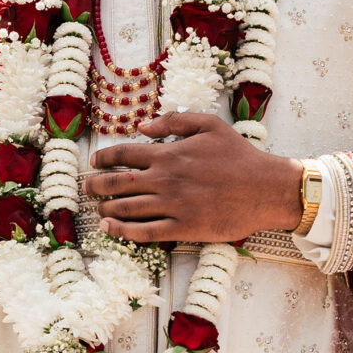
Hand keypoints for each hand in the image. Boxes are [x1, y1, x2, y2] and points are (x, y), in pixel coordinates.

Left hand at [84, 114, 302, 244]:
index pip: (123, 154)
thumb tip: (142, 126)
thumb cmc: (240, 156)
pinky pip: (144, 232)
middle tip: (87, 187)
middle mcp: (165, 179)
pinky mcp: (182, 228)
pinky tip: (109, 229)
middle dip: (96, 185)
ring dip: (105, 208)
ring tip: (98, 209)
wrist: (265, 189)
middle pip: (117, 182)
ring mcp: (172, 205)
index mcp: (169, 153)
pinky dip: (122, 231)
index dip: (103, 158)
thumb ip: (174, 120)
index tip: (94, 162)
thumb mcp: (210, 125)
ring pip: (126, 209)